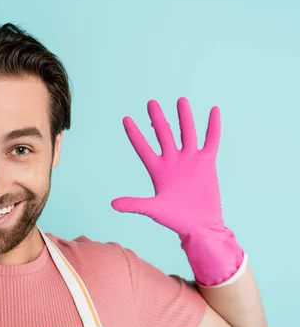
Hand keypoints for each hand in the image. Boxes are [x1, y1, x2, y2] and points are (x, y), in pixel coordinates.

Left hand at [112, 97, 245, 286]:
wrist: (199, 225)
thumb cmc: (174, 219)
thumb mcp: (152, 209)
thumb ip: (134, 204)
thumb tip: (112, 204)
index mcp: (157, 170)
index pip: (142, 147)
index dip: (134, 134)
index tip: (126, 119)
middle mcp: (173, 161)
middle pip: (163, 134)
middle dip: (158, 119)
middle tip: (151, 102)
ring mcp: (190, 160)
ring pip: (186, 132)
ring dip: (184, 117)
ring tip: (180, 100)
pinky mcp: (207, 163)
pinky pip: (211, 140)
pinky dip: (212, 126)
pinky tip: (213, 110)